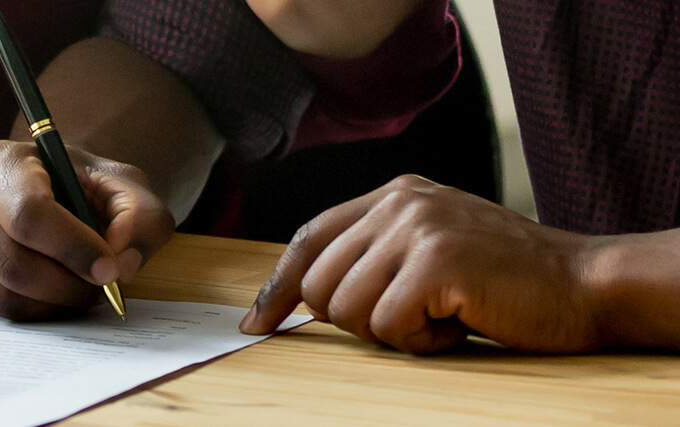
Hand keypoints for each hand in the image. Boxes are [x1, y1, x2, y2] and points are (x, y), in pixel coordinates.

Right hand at [0, 141, 174, 320]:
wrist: (43, 188)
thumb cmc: (80, 187)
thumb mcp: (124, 188)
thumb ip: (141, 218)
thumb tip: (120, 263)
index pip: (28, 215)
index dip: (74, 250)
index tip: (108, 270)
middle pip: (13, 265)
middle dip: (66, 288)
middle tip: (98, 289)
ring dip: (50, 306)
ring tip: (76, 289)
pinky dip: (25, 311)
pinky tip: (45, 290)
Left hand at [239, 175, 604, 353]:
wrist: (584, 282)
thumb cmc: (506, 279)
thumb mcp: (432, 246)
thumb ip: (376, 254)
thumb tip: (303, 297)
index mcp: (395, 194)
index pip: (310, 237)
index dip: (278, 285)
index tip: (258, 322)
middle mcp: (400, 202)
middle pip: (318, 284)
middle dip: (354, 321)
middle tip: (411, 319)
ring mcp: (418, 228)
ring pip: (345, 309)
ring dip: (393, 333)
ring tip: (443, 316)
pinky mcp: (436, 261)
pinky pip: (389, 325)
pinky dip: (422, 343)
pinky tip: (459, 323)